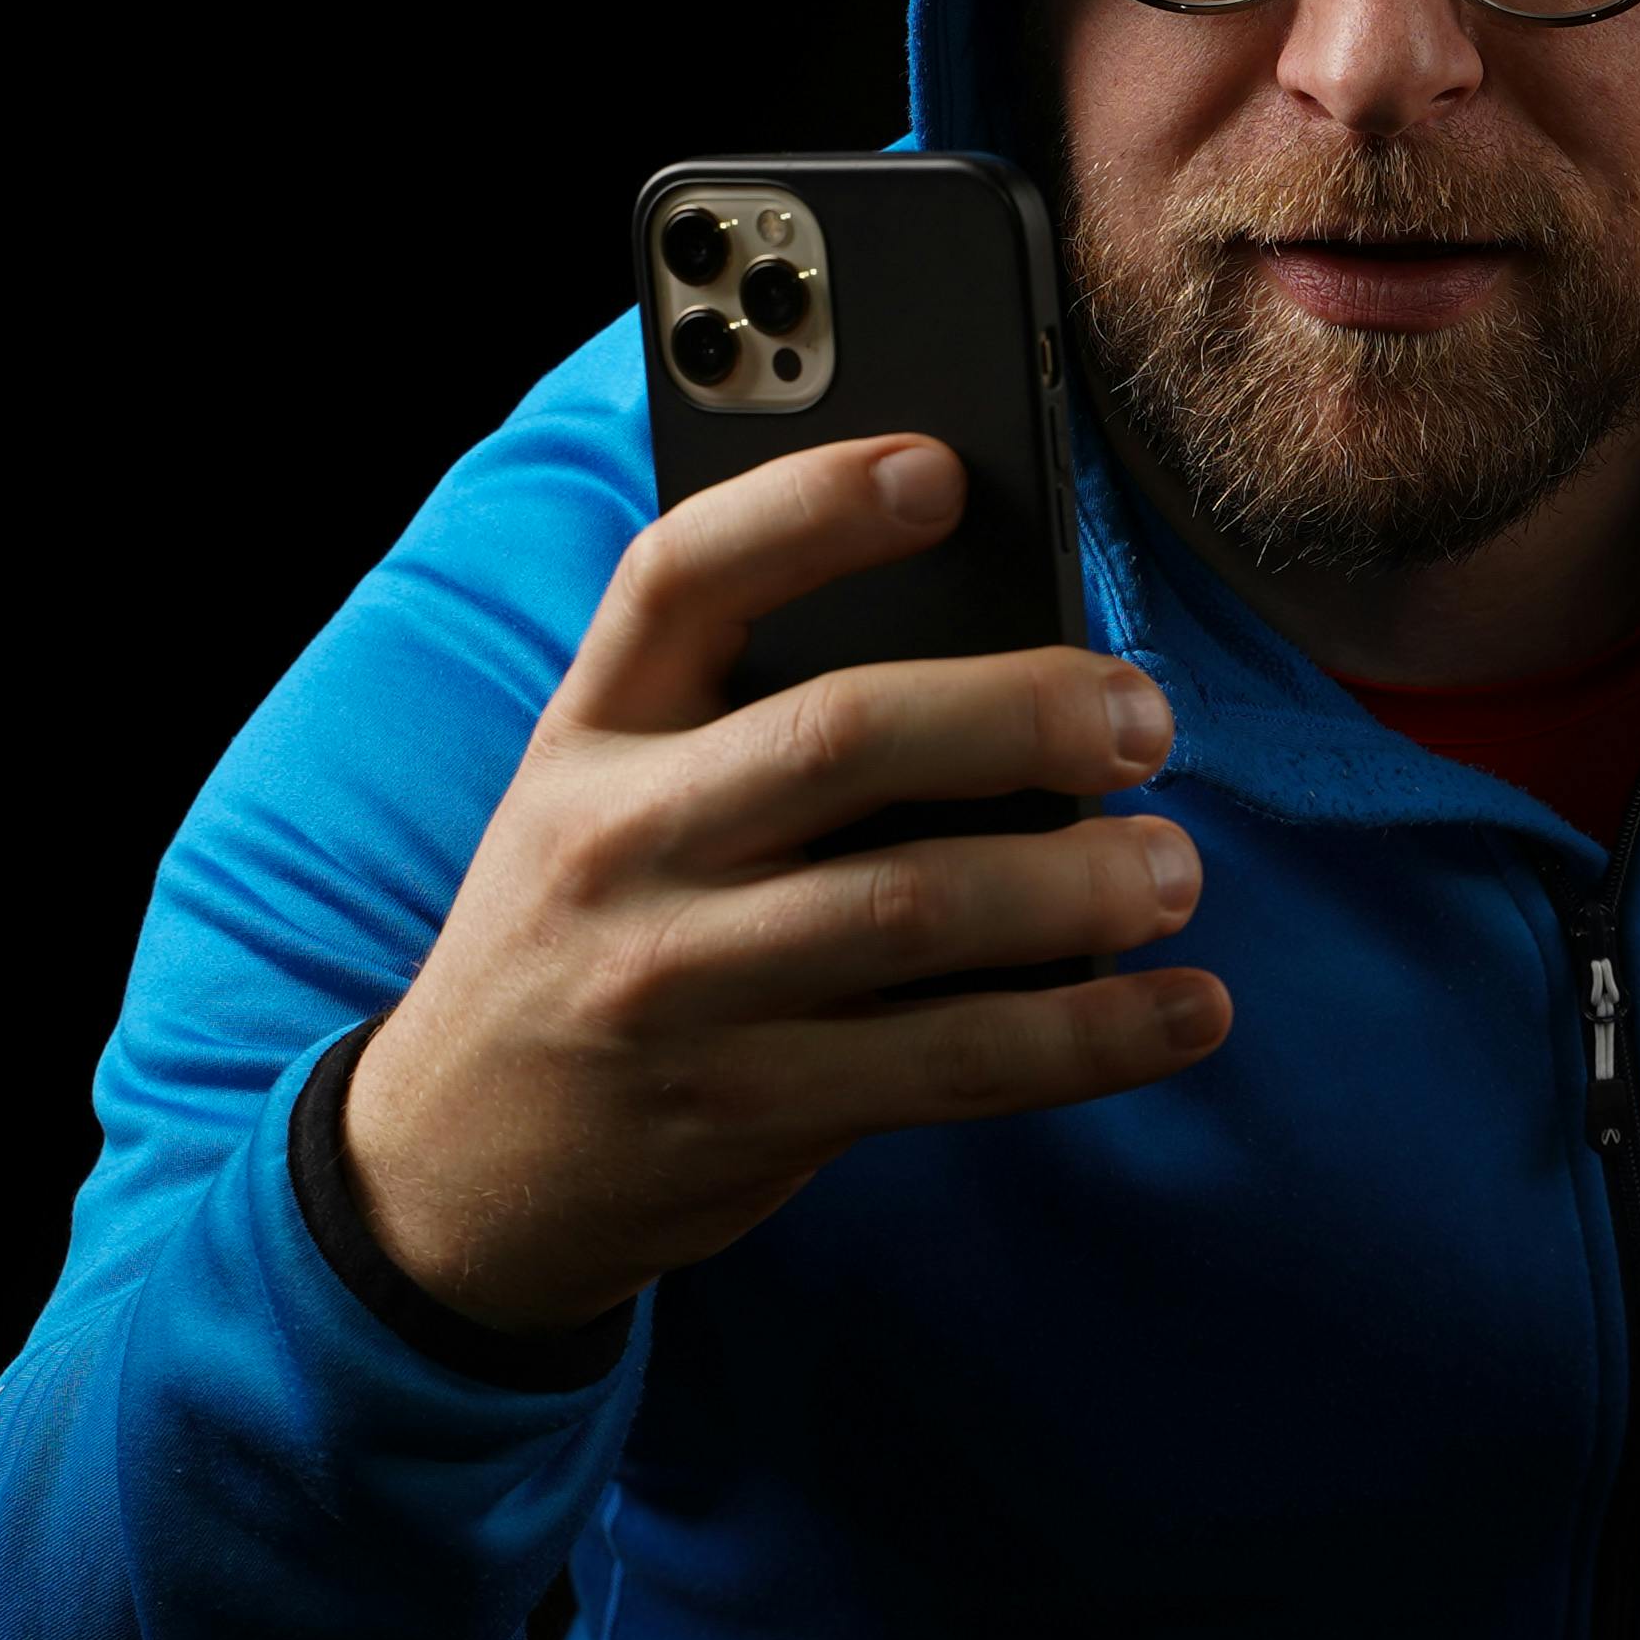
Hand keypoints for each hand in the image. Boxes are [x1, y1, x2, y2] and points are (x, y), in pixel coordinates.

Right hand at [339, 433, 1230, 1335]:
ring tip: (1171, 868)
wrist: (454, 1167)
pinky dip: (1092, 1037)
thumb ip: (744, 733)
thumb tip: (1005, 683)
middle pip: (841, 735)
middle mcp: (620, 845)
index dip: (809, 508)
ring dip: (1079, 884)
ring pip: (913, 908)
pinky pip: (951, 1063)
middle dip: (1023, 712)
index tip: (938, 472)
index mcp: (589, 735)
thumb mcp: (600, 804)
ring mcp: (678, 987)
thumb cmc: (587, 941)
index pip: (680, 579)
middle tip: (1142, 721)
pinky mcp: (747, 1109)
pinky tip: (1185, 1011)